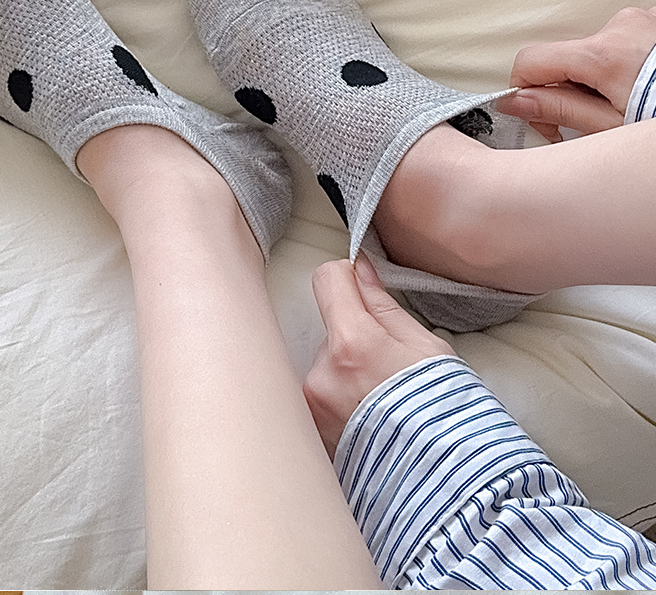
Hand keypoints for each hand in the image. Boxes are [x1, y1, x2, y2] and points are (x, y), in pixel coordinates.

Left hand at [303, 250, 453, 460]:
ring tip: (383, 405)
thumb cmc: (446, 416)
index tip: (360, 288)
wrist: (448, 489)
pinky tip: (371, 424)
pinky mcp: (312, 436)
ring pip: (325, 368)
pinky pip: (321, 402)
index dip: (346, 278)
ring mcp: (313, 409)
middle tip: (386, 370)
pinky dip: (342, 406)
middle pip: (328, 331)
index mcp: (352, 344)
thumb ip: (384, 306)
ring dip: (346, 377)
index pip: (326, 281)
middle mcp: (321, 375)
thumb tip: (359, 271)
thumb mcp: (426, 349)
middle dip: (352, 340)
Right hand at [497, 6, 655, 140]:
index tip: (541, 115)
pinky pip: (623, 40)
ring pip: (596, 49)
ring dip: (602, 76)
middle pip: (567, 56)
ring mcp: (640, 20)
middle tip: (596, 120)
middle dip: (573, 88)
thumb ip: (559, 110)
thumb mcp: (611, 127)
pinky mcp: (653, 21)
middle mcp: (618, 26)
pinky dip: (625, 63)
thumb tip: (517, 101)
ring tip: (629, 103)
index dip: (525, 90)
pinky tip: (642, 86)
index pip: (531, 60)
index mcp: (602, 53)